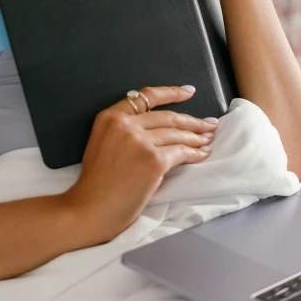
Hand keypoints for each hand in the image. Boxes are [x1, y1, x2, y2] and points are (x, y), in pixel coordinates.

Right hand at [62, 85, 218, 244]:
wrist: (91, 208)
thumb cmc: (96, 183)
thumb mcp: (102, 143)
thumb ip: (124, 129)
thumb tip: (157, 129)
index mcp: (110, 116)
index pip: (146, 97)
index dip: (171, 93)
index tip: (189, 92)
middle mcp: (125, 124)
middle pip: (167, 116)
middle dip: (192, 120)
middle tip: (209, 123)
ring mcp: (141, 141)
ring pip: (176, 134)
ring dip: (197, 136)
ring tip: (209, 138)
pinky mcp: (154, 160)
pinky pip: (181, 152)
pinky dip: (195, 153)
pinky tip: (203, 154)